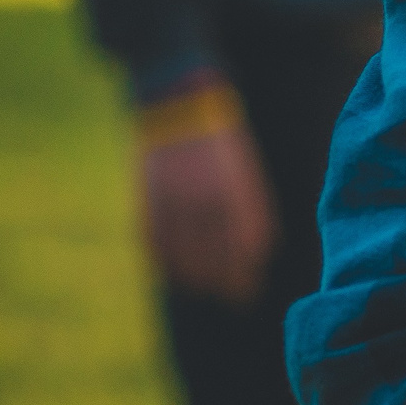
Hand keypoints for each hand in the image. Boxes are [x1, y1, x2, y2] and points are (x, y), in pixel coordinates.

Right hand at [139, 122, 276, 302]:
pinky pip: (155, 240)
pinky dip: (165, 260)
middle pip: (215, 255)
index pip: (244, 245)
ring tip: (207, 289)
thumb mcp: (245, 173)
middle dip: (225, 281)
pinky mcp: (148, 198)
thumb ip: (250, 212)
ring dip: (196, 277)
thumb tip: (257, 253)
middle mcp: (205, 200)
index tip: (249, 288)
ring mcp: (174, 200)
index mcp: (235, 191)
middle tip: (234, 297)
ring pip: (183, 253)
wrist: (178, 106)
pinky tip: (175, 270)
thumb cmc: (221, 145)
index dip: (245, 272)